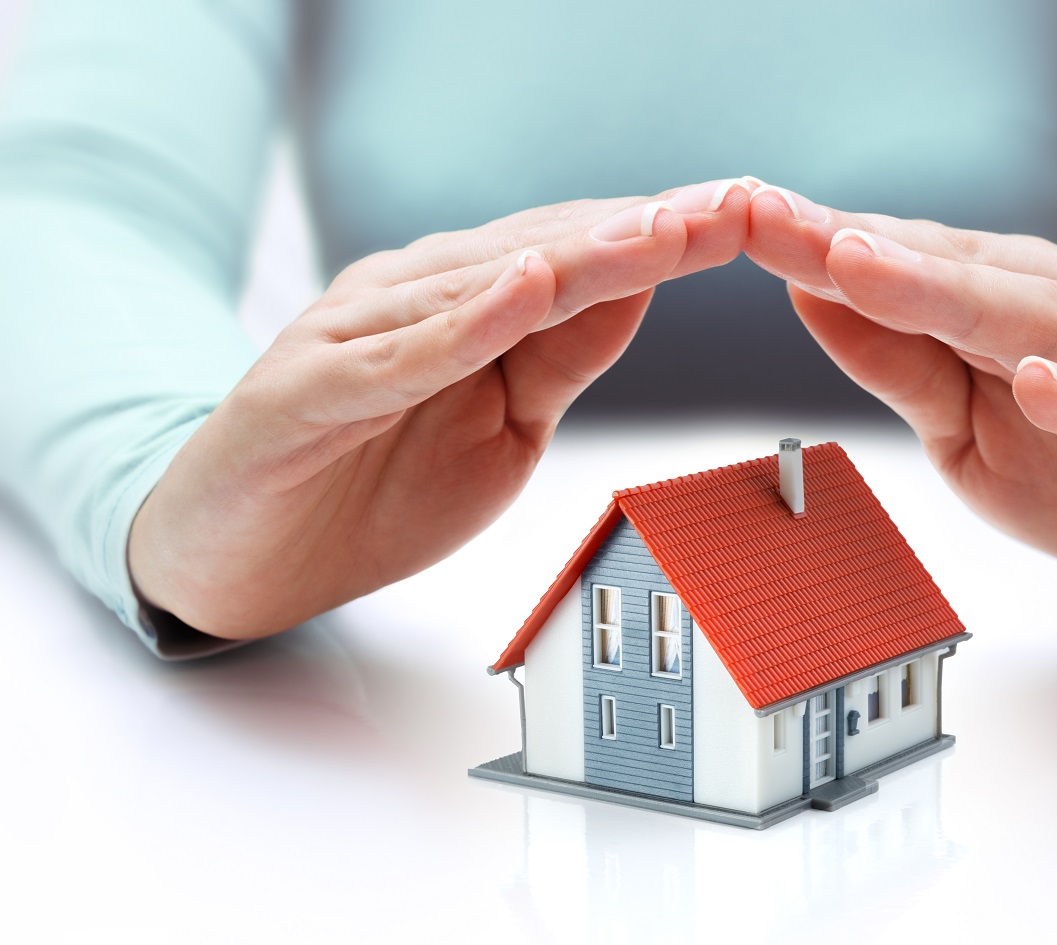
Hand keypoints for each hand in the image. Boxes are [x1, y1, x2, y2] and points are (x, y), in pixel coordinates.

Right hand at [128, 179, 756, 638]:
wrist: (241, 557)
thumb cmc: (371, 486)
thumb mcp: (503, 428)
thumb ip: (560, 360)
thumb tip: (640, 294)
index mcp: (463, 302)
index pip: (578, 256)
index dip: (662, 238)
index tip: (747, 218)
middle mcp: (410, 295)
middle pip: (545, 252)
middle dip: (646, 232)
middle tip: (734, 207)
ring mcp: (356, 333)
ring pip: (483, 286)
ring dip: (581, 258)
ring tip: (663, 232)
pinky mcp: (308, 387)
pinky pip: (399, 354)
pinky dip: (466, 323)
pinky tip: (528, 287)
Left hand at [744, 185, 1056, 628]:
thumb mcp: (969, 430)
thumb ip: (902, 367)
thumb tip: (810, 298)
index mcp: (1018, 304)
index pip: (911, 264)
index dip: (823, 244)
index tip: (741, 219)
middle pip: (963, 275)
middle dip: (861, 250)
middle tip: (774, 221)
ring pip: (1047, 321)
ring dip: (954, 295)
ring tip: (868, 271)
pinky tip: (1044, 384)